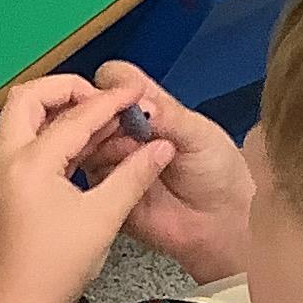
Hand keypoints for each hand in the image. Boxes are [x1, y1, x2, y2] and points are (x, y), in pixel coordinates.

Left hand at [0, 76, 172, 302]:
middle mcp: (6, 159)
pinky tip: (84, 146)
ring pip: (23, 119)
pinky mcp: (4, 187)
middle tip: (103, 99)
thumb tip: (161, 147)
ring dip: (58, 111)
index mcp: (28, 162)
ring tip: (99, 119)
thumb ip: (134, 175)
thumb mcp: (104, 217)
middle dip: (67, 89)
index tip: (136, 95)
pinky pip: (25, 143)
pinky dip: (52, 134)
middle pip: (28, 98)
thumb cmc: (54, 268)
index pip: (73, 116)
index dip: (110, 102)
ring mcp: (0, 173)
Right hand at [75, 62, 253, 281]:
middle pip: (91, 108)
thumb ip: (168, 115)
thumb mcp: (200, 135)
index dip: (112, 85)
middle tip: (131, 133)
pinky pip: (86, 175)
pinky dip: (100, 173)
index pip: (115, 79)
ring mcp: (112, 158)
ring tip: (134, 158)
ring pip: (83, 140)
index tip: (123, 99)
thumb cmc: (218, 174)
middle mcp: (125, 130)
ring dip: (103, 145)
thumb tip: (140, 102)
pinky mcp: (104, 188)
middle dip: (104, 117)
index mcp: (149, 107)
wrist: (219, 223)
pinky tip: (123, 178)